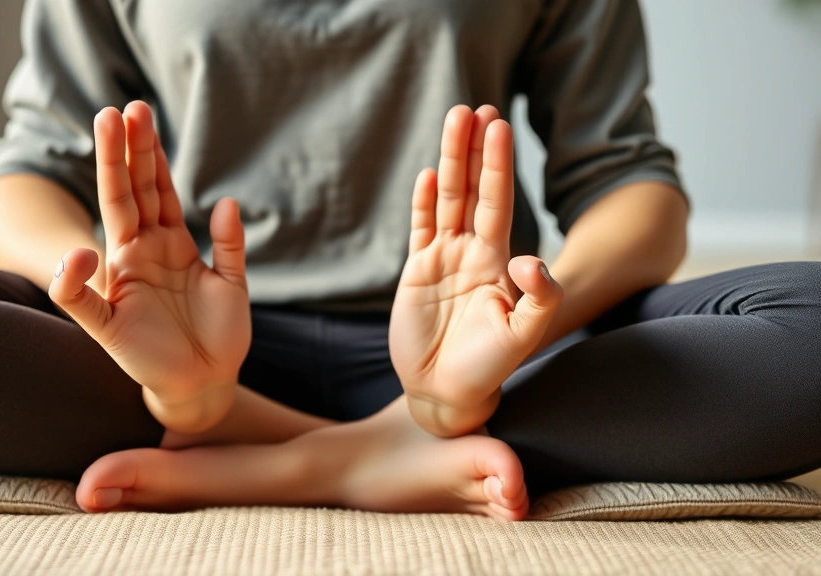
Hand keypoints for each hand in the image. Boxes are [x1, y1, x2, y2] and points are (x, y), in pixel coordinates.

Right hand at [49, 102, 250, 433]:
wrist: (207, 384)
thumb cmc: (218, 333)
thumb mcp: (233, 284)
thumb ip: (229, 244)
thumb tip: (225, 200)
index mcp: (169, 244)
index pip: (156, 190)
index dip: (150, 155)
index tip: (142, 113)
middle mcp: (142, 256)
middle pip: (131, 195)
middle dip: (126, 152)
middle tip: (121, 109)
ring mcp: (124, 284)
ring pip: (112, 225)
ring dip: (109, 181)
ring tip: (105, 138)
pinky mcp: (109, 324)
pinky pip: (83, 302)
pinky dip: (75, 282)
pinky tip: (81, 258)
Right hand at [390, 105, 562, 437]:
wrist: (447, 392)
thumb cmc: (489, 367)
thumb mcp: (525, 335)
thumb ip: (539, 298)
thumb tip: (527, 259)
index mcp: (499, 261)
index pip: (499, 202)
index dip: (498, 165)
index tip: (499, 126)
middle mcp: (473, 252)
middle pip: (473, 190)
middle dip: (474, 149)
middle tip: (475, 107)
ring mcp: (444, 260)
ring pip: (447, 201)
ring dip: (450, 162)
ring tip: (453, 120)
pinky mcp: (417, 273)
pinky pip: (420, 230)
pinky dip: (423, 203)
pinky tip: (428, 175)